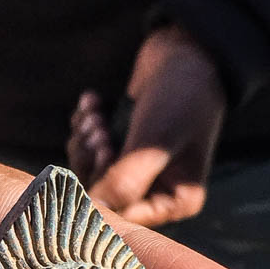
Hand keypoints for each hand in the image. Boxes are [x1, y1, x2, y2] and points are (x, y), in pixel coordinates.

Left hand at [75, 24, 226, 228]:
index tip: (104, 150)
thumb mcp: (155, 141)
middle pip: (101, 197)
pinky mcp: (120, 145)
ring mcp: (137, 168)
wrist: (185, 50)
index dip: (102, 191)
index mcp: (178, 199)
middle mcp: (158, 190)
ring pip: (88, 172)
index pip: (125, 218)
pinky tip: (93, 101)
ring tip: (96, 115)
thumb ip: (126, 180)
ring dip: (84, 141)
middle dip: (91, 161)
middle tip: (100, 128)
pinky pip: (86, 148)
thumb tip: (92, 211)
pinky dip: (83, 125)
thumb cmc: (181, 96)